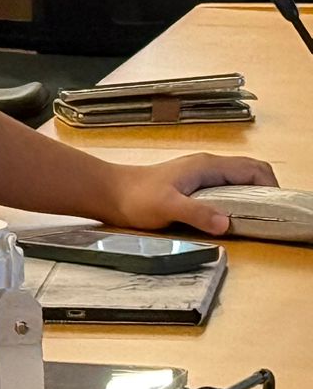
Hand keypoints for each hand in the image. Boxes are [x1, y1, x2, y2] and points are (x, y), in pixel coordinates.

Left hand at [105, 153, 276, 234]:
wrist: (110, 192)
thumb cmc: (136, 198)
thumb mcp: (168, 207)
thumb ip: (196, 213)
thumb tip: (226, 222)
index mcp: (207, 166)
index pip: (254, 169)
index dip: (272, 186)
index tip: (278, 210)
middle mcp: (207, 167)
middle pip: (250, 173)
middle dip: (267, 192)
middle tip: (272, 218)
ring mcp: (200, 175)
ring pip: (238, 181)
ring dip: (252, 197)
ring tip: (257, 221)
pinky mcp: (193, 186)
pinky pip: (225, 190)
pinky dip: (237, 201)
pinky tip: (233, 220)